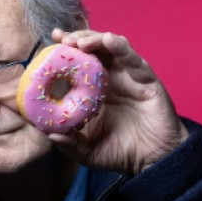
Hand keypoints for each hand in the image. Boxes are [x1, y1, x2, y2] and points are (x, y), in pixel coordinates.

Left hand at [47, 29, 188, 174]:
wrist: (153, 161)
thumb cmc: (119, 153)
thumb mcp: (87, 151)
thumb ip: (69, 143)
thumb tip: (48, 134)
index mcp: (93, 90)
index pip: (77, 62)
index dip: (64, 50)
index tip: (51, 39)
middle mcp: (110, 78)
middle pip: (93, 48)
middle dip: (77, 38)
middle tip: (63, 38)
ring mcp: (128, 77)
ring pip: (112, 48)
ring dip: (95, 39)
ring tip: (80, 42)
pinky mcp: (147, 80)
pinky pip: (134, 60)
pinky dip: (121, 48)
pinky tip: (109, 40)